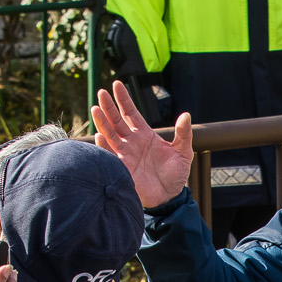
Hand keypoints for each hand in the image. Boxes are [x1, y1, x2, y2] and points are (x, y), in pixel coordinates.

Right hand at [92, 80, 193, 208]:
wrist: (169, 196)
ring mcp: (125, 154)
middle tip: (101, 92)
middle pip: (117, 121)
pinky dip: (104, 146)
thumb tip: (186, 115)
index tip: (117, 84)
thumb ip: (184, 133)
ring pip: (110, 135)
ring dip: (102, 122)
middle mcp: (131, 142)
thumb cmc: (175, 174)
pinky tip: (99, 135)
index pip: (131, 113)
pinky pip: (110, 155)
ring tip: (96, 109)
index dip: (124, 99)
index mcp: (145, 134)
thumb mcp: (183, 152)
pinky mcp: (122, 168)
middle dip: (109, 107)